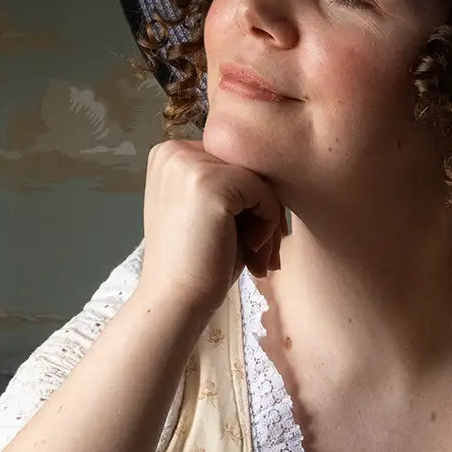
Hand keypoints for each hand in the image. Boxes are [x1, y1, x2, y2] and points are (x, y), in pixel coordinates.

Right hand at [135, 139, 287, 319]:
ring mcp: (190, 165)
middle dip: (264, 211)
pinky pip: (264, 192)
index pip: (233, 162)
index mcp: (169, 155)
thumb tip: (282, 168)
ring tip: (259, 257)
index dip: (250, 199)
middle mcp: (174, 151)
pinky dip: (269, 223)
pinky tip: (251, 249)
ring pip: (259, 179)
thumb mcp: (211, 210)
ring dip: (269, 220)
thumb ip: (232, 183)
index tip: (255, 239)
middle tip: (263, 254)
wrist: (175, 300)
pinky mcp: (211, 183)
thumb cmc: (198, 262)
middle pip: (248, 166)